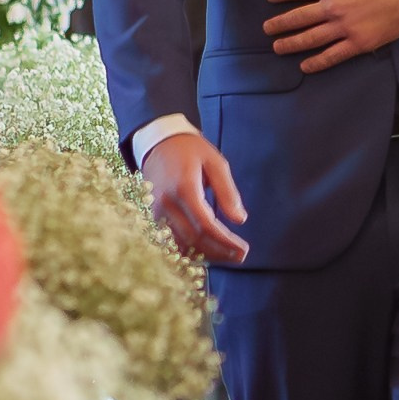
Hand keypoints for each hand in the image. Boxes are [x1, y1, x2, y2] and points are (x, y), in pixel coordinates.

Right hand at [141, 129, 248, 265]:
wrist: (158, 142)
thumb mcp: (215, 163)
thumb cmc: (190, 150)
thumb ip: (227, 192)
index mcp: (184, 189)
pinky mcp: (154, 215)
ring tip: (228, 256)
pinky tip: (208, 251)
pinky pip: (173, 239)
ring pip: (181, 243)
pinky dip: (191, 249)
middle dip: (219, 252)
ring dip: (206, 254)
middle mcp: (167, 204)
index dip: (226, 241)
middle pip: (194, 238)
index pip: (206, 224)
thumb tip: (240, 220)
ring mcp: (157, 211)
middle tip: (240, 257)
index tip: (244, 249)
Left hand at [264, 0, 398, 70]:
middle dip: (279, 24)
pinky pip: (333, 55)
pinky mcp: (359, 43)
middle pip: (298, 18)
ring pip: (311, 39)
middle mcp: (332, 8)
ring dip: (291, 44)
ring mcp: (345, 28)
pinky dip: (317, 62)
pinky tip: (305, 66)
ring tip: (278, 47)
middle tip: (267, 29)